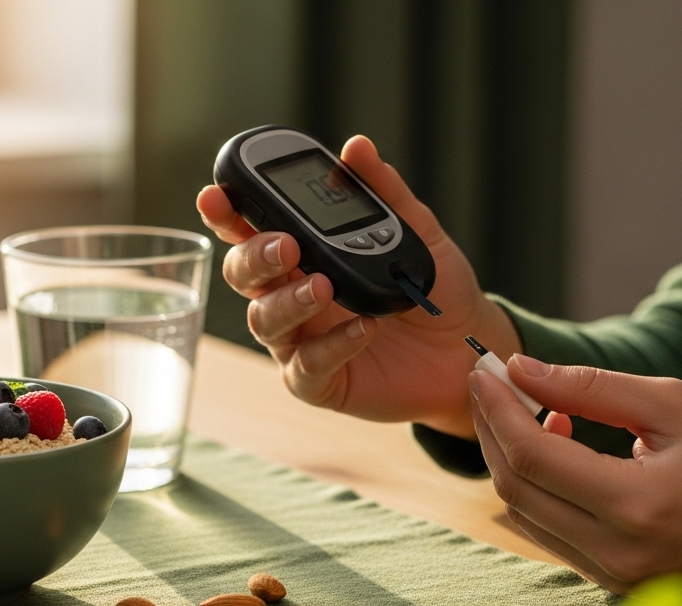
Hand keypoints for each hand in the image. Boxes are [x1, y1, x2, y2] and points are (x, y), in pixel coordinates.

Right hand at [196, 135, 518, 437]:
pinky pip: (308, 367)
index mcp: (302, 254)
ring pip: (264, 321)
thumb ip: (385, 193)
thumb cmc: (432, 288)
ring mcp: (301, 340)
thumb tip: (356, 147)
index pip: (249, 229)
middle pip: (242, 274)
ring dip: (288, 301)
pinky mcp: (321, 382)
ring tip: (324, 287)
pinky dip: (331, 346)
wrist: (466, 346)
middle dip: (254, 256)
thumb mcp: (416, 232)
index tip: (214, 195)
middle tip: (286, 246)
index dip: (226, 213)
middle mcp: (290, 295)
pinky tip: (361, 328)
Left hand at [471, 355, 681, 593]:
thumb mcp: (674, 404)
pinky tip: (560, 446)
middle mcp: (617, 553)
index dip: (497, 410)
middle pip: (515, 488)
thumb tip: (519, 369)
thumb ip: (590, 388)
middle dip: (493, 431)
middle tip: (491, 385)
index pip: (532, 456)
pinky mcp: (615, 583)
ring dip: (514, 459)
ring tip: (534, 409)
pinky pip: (551, 532)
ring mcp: (614, 577)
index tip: (481, 370)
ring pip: (525, 514)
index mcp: (635, 506)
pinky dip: (539, 488)